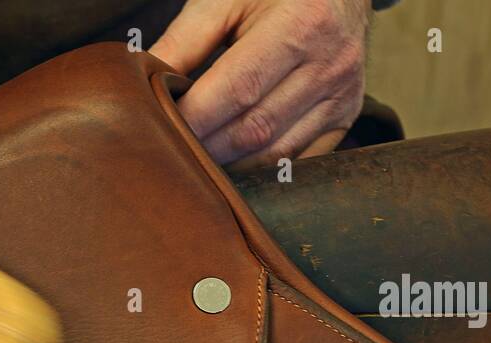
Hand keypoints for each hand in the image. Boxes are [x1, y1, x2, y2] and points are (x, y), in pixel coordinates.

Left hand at [150, 0, 370, 169]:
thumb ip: (185, 40)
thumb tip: (143, 84)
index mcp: (300, 24)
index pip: (238, 88)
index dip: (195, 117)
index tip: (160, 129)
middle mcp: (330, 63)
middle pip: (255, 128)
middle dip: (206, 146)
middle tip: (171, 150)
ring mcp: (343, 95)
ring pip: (276, 153)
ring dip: (230, 166)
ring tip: (197, 159)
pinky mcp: (347, 116)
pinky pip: (300, 160)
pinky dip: (262, 169)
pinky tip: (234, 163)